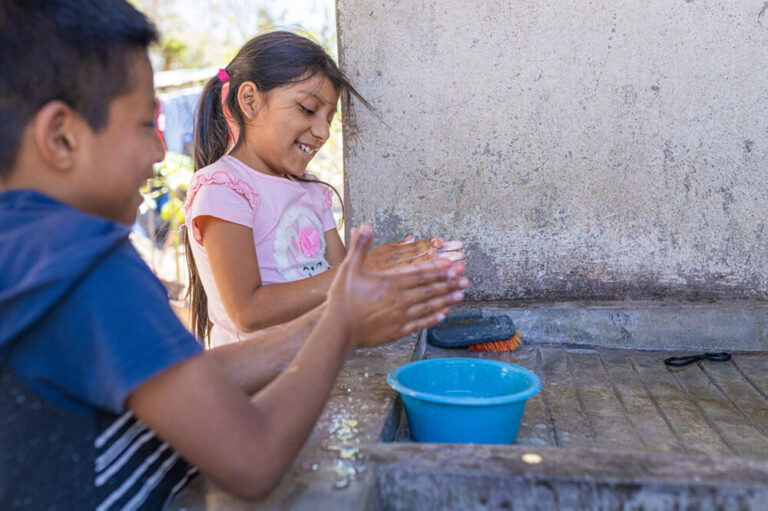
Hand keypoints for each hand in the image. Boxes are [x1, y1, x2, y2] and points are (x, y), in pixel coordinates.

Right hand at [327, 223, 468, 348]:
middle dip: (448, 282)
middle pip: (429, 289)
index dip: (437, 268)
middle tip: (465, 277)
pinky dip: (433, 319)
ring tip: (461, 294)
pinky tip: (443, 315)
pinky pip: (420, 323)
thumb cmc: (342, 300)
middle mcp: (399, 299)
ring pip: (429, 306)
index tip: (451, 264)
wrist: (338, 330)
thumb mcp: (349, 268)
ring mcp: (400, 316)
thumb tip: (366, 225)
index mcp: (390, 283)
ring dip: (446, 299)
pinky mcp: (397, 331)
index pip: (419, 273)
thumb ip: (360, 246)